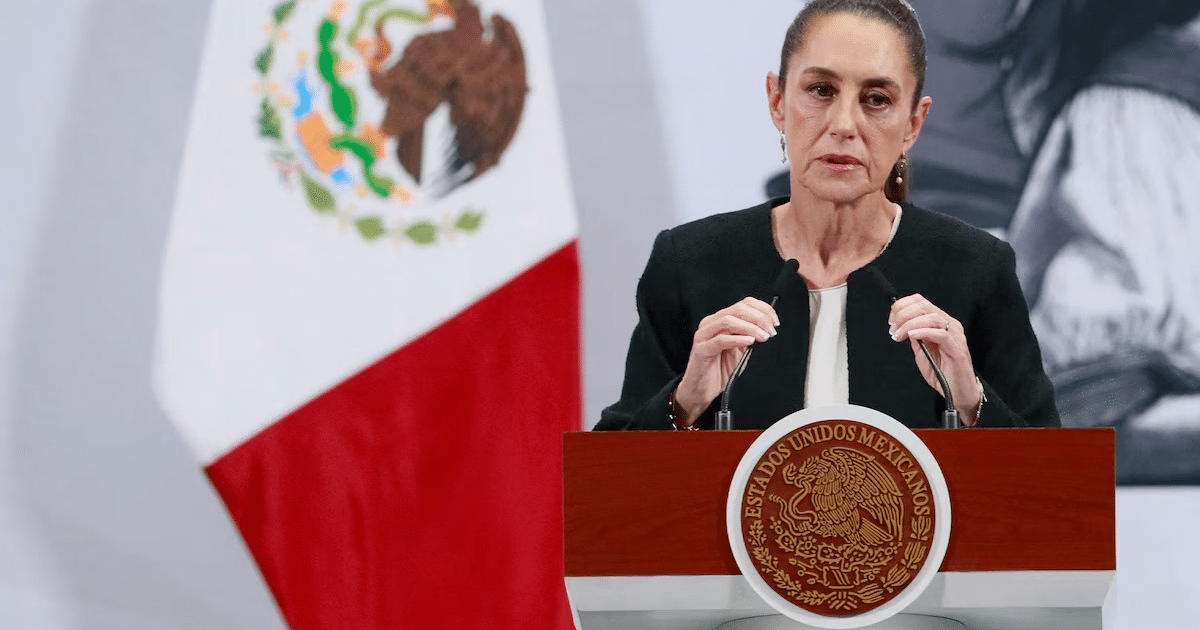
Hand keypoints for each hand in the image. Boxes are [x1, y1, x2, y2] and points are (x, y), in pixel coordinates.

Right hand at [675, 297, 778, 423]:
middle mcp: (711, 324)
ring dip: (750, 328)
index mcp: (721, 320)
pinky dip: (737, 339)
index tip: (775, 321)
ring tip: (763, 337)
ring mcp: (704, 335)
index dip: (763, 310)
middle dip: (759, 318)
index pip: (744, 304)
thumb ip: (750, 336)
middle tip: (771, 330)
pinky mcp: (701, 349)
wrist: (703, 389)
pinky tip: (749, 342)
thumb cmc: (720, 369)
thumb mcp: (741, 350)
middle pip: (738, 310)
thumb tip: (767, 327)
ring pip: (728, 321)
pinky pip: (720, 340)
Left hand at [888, 294, 982, 423]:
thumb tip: (902, 324)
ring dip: (910, 324)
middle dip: (903, 314)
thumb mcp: (922, 351)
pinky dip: (923, 332)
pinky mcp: (957, 350)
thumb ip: (914, 337)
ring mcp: (956, 336)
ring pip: (932, 317)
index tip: (891, 319)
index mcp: (942, 323)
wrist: (958, 391)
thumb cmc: (942, 372)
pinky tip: (912, 336)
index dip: (902, 306)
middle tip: (893, 328)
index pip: (922, 302)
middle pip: (924, 306)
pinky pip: (940, 334)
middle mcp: (950, 325)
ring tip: (899, 334)